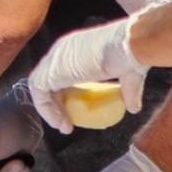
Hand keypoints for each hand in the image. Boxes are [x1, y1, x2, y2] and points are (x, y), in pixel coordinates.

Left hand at [28, 11, 149, 133]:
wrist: (129, 46)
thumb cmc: (131, 54)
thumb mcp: (130, 74)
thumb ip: (128, 90)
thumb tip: (133, 108)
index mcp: (76, 47)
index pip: (61, 71)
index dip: (65, 93)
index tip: (75, 111)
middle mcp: (62, 50)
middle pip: (49, 79)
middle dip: (56, 103)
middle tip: (67, 121)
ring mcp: (55, 59)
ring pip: (41, 87)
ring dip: (50, 109)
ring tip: (64, 126)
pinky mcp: (52, 70)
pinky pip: (39, 93)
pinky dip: (46, 110)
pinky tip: (61, 122)